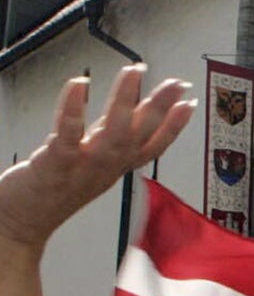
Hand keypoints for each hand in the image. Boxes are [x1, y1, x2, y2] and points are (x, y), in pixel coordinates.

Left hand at [0, 67, 193, 251]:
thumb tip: (131, 112)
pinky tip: (80, 84)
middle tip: (177, 84)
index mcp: (115, 166)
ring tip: (134, 72)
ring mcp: (83, 166)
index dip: (174, 127)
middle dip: (160, 108)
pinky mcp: (55, 163)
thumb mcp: (91, 164)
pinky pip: (68, 135)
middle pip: (139, 136)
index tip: (190, 104)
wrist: (21, 223)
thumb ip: (110, 137)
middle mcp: (106, 166)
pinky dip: (74, 109)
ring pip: (112, 134)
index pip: (153, 146)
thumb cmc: (53, 191)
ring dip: (125, 102)